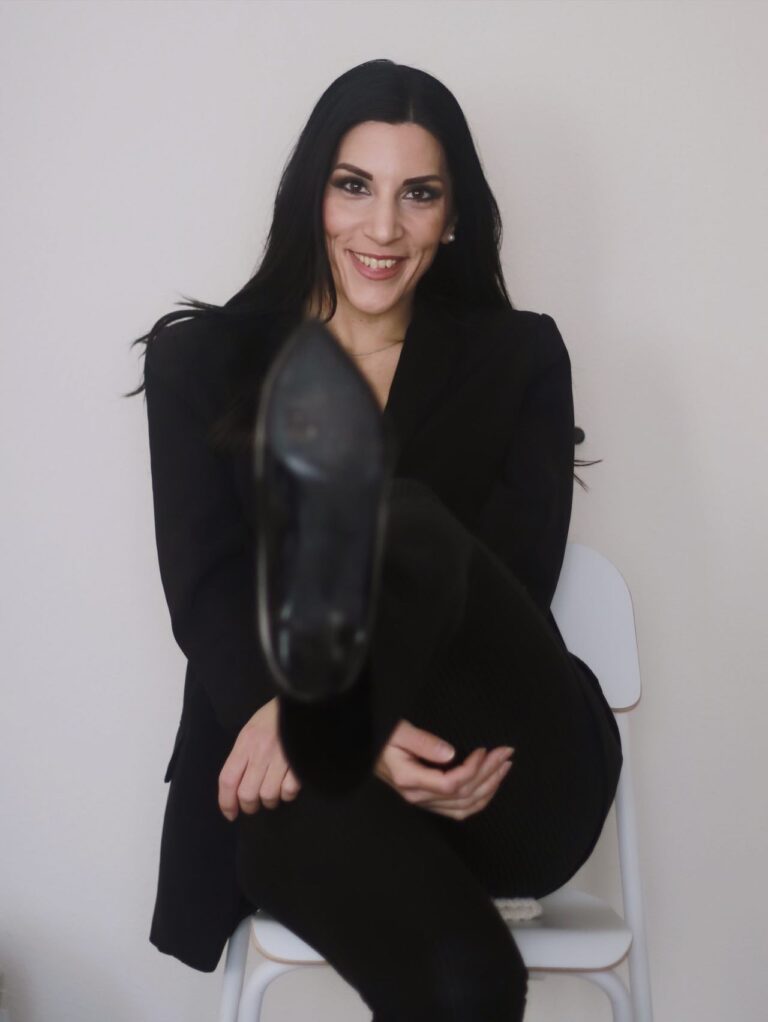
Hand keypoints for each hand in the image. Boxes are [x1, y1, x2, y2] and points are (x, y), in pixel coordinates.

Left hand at [218, 698, 301, 820]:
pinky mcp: (299, 762)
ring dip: (270, 801)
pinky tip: (288, 784)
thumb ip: (242, 755)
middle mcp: (261, 752)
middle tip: (254, 804)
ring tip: (273, 793)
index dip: (226, 802)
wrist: (303, 700)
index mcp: (246, 742)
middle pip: (247, 794)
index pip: (228, 780)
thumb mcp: (250, 730)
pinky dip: (288, 793)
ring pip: (268, 796)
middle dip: (249, 806)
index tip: (230, 814)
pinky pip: (290, 790)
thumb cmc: (274, 717)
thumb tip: (235, 787)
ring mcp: (281, 758)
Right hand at [373, 719, 513, 820]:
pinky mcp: (427, 799)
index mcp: (410, 781)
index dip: (473, 770)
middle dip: (489, 774)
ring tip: (504, 767)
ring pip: (464, 806)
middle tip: (506, 753)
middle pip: (463, 796)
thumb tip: (450, 753)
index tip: (485, 750)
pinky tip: (490, 786)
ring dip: (488, 787)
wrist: (362, 747)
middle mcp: (418, 796)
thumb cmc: (379, 737)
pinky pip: (458, 809)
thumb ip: (423, 741)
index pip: (451, 784)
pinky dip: (478, 800)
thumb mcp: (397, 732)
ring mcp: (423, 801)